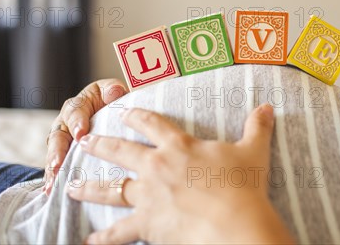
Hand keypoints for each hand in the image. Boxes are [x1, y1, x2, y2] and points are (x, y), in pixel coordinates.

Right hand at [44, 79, 127, 194]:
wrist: (113, 115)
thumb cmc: (113, 102)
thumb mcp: (112, 92)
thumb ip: (112, 90)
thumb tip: (115, 91)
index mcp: (78, 105)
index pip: (75, 112)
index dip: (77, 122)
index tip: (81, 134)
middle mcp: (66, 123)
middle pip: (58, 136)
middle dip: (58, 151)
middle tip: (58, 164)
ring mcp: (64, 140)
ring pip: (55, 154)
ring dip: (53, 169)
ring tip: (52, 183)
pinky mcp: (65, 156)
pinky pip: (57, 167)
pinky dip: (54, 179)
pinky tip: (50, 192)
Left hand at [67, 104, 294, 244]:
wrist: (233, 222)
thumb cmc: (243, 185)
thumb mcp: (253, 151)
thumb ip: (257, 127)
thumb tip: (268, 107)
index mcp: (179, 146)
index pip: (152, 124)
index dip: (137, 116)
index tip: (124, 112)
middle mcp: (157, 167)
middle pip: (121, 152)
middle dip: (101, 144)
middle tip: (84, 141)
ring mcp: (148, 196)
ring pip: (111, 189)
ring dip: (90, 188)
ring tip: (71, 187)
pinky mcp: (147, 224)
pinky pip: (119, 232)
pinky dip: (103, 239)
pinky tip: (90, 241)